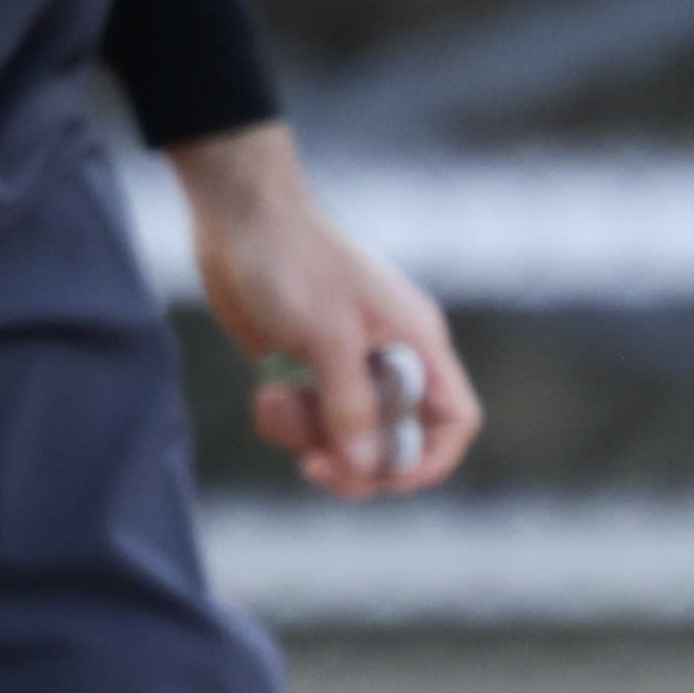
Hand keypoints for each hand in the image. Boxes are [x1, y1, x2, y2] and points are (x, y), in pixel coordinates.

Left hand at [171, 121, 482, 496]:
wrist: (239, 215)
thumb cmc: (292, 260)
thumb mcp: (326, 336)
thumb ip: (351, 405)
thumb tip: (369, 469)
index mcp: (417, 344)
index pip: (453, 420)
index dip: (429, 458)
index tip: (382, 476)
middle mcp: (391, 359)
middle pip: (396, 440)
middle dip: (355, 460)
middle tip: (312, 465)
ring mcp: (350, 364)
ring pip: (346, 435)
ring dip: (307, 435)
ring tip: (273, 402)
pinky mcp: (311, 366)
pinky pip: (310, 419)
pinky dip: (287, 420)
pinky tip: (265, 391)